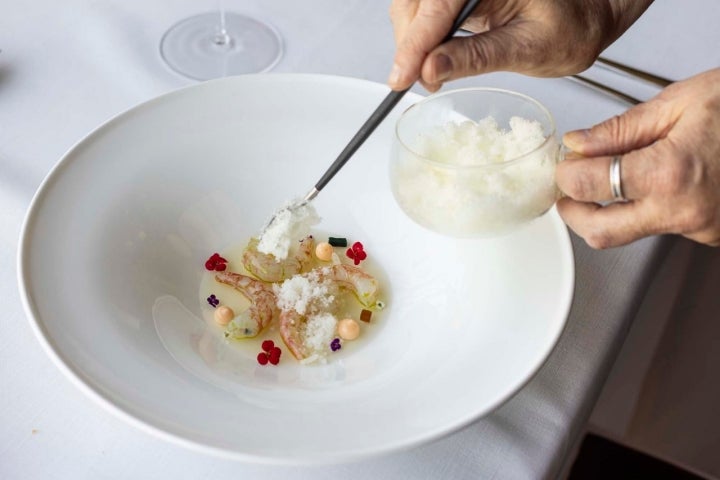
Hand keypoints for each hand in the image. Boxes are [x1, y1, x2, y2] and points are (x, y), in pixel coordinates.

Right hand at [388, 0, 652, 91]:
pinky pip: (423, 9)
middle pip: (416, 3)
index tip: (401, 78)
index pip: (438, 7)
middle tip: (414, 81)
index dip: (414, 44)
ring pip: (413, 6)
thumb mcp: (529, 48)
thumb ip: (477, 58)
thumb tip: (431, 70)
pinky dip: (420, 36)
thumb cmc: (572, 27)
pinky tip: (430, 57)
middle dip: (410, 43)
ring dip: (412, 41)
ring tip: (426, 73)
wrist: (587, 15)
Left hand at [556, 68, 719, 247]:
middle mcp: (684, 211)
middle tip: (568, 193)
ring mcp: (701, 229)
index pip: (588, 186)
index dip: (566, 174)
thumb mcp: (681, 102)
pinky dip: (650, 208)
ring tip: (618, 176)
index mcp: (670, 173)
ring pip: (633, 233)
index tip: (565, 165)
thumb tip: (579, 145)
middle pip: (601, 234)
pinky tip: (660, 183)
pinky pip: (665, 227)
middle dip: (574, 214)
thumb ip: (620, 130)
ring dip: (613, 210)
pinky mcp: (713, 234)